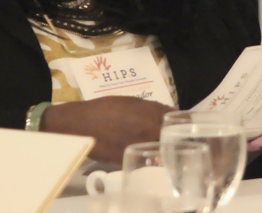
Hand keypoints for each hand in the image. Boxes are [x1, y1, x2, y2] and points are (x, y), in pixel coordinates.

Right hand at [40, 96, 171, 163]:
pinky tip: (146, 151)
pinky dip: (148, 155)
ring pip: (160, 149)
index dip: (179, 120)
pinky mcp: (129, 159)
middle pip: (171, 136)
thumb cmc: (106, 108)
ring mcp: (139, 147)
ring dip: (162, 146)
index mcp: (151, 115)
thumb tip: (165, 113)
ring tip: (159, 143)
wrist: (82, 124)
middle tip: (172, 134)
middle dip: (173, 135)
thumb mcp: (132, 102)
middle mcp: (149, 132)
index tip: (179, 122)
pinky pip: (145, 159)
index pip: (175, 119)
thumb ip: (151, 108)